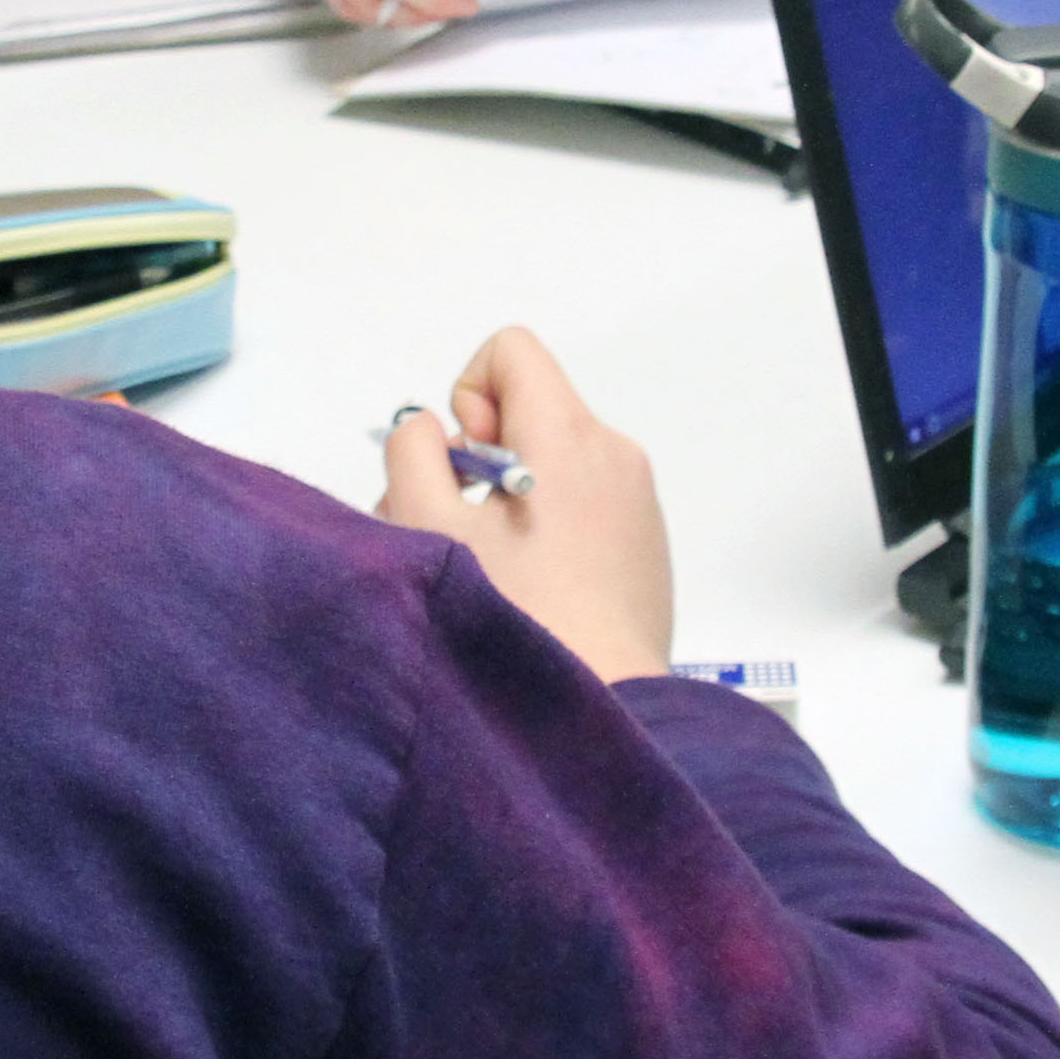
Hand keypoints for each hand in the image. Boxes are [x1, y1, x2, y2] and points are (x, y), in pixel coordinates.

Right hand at [375, 325, 672, 682]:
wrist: (605, 707)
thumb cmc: (512, 613)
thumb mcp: (428, 525)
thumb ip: (413, 453)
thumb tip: (432, 428)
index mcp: (568, 433)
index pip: (512, 351)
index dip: (468, 395)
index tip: (463, 468)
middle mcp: (614, 452)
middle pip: (528, 413)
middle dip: (476, 458)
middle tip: (453, 531)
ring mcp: (638, 501)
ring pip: (552, 464)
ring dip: (506, 498)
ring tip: (485, 572)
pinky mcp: (646, 546)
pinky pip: (583, 504)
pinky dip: (547, 528)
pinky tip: (532, 594)